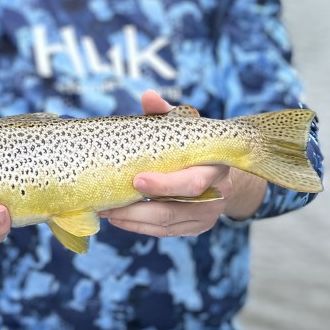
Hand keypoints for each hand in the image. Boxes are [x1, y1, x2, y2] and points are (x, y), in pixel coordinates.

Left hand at [100, 90, 232, 238]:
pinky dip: (140, 227)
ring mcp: (206, 215)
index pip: (192, 183)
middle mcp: (215, 195)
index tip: (137, 179)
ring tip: (106, 211)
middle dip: (139, 209)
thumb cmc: (197, 144)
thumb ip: (166, 113)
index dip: (164, 184)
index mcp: (214, 167)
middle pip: (174, 210)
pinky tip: (119, 219)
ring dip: (133, 221)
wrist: (222, 170)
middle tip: (109, 203)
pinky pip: (165, 232)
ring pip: (166, 225)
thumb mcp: (186, 126)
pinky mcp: (196, 227)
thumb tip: (148, 96)